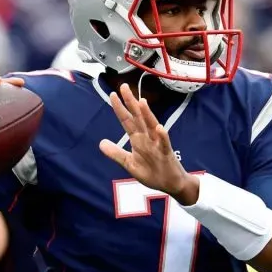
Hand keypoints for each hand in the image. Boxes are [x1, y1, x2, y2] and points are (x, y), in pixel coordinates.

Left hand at [99, 84, 198, 204]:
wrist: (170, 184)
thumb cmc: (152, 172)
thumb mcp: (129, 163)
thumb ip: (116, 153)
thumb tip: (101, 143)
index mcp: (138, 139)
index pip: (127, 120)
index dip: (120, 108)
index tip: (112, 95)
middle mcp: (147, 137)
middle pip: (138, 118)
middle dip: (131, 103)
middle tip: (124, 87)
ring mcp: (157, 144)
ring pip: (151, 126)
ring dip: (147, 114)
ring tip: (141, 102)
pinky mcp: (166, 153)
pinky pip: (164, 143)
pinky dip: (162, 136)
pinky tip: (159, 128)